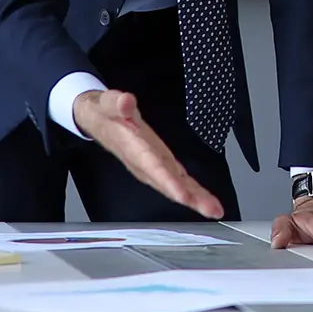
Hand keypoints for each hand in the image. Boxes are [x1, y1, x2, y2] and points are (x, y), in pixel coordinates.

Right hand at [72, 90, 223, 218]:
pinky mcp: (161, 163)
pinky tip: (204, 200)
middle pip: (169, 183)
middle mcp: (145, 162)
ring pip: (176, 185)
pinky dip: (192, 191)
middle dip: (190, 198)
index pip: (153, 167)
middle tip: (211, 210)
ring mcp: (154, 165)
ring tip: (215, 210)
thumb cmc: (104, 112)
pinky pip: (178, 179)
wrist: (97, 120)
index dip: (168, 182)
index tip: (183, 196)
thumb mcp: (107, 102)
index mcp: (134, 148)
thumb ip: (116, 102)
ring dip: (196, 199)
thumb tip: (126, 100)